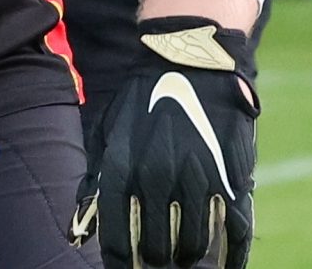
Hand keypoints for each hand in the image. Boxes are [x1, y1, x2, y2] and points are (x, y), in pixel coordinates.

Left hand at [71, 16, 258, 268]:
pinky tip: (227, 267)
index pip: (118, 242)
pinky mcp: (232, 177)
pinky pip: (236, 232)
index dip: (121, 265)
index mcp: (123, 172)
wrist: (189, 62)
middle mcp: (158, 180)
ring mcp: (197, 180)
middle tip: (157, 265)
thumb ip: (92, 187)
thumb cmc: (141, 102)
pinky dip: (233, 257)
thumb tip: (75, 234)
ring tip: (184, 262)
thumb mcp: (106, 136)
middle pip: (157, 251)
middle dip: (155, 264)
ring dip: (188, 261)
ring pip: (193, 246)